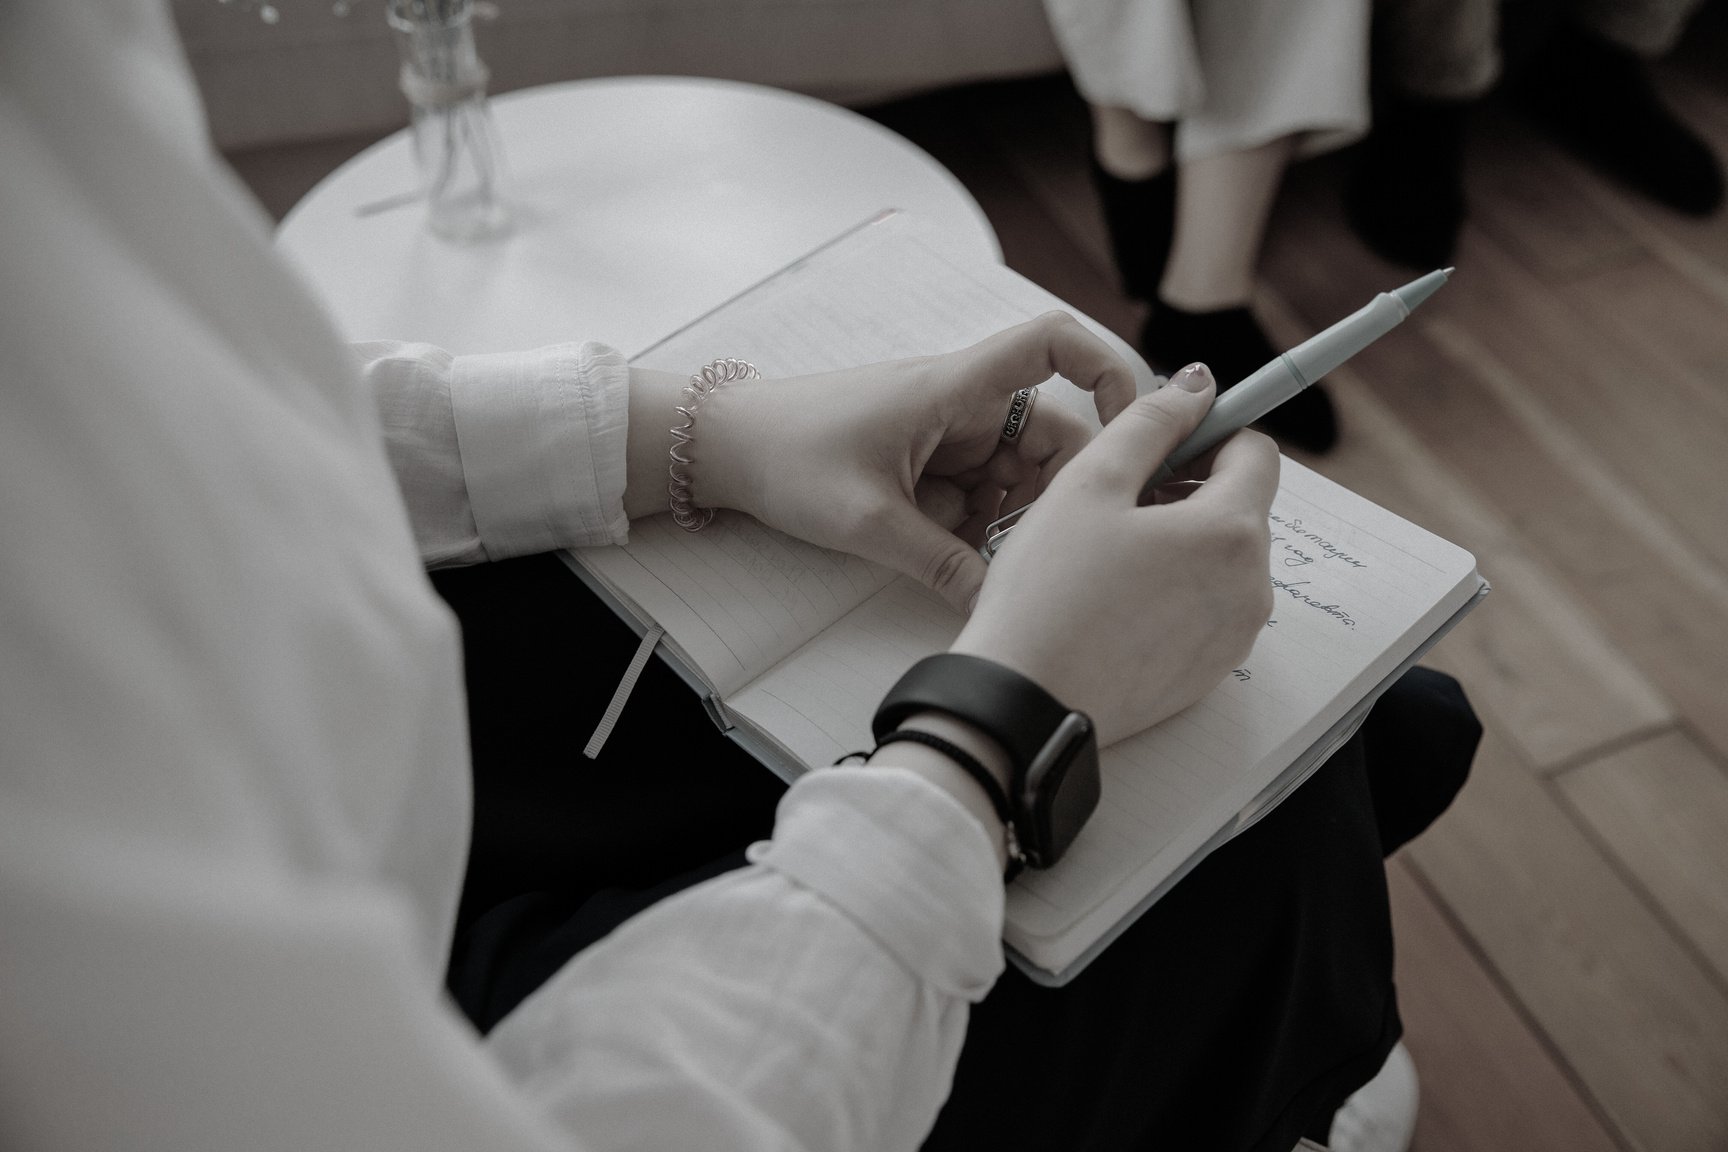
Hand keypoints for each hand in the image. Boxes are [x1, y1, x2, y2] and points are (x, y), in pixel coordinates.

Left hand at [689, 313, 1137, 611]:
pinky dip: (975, 525)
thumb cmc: (787, 456)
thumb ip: (941, 564)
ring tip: (970, 554)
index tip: (1129, 427)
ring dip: (1007, 517)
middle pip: (1050, 433)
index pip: (1052, 344)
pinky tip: (945, 552)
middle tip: (1030, 547)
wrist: (723, 448)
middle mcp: (961, 402)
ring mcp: (946, 432)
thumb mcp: (868, 522)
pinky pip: (979, 492)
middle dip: (1050, 493)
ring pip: (1016, 473)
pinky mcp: (928, 461)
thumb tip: (998, 603)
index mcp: (954, 388)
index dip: (1106, 369)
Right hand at [951, 363, 1278, 745]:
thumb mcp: (1090, 483)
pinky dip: (1173, 590)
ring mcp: (1234, 636)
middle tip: (1116, 500)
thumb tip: (1197, 385)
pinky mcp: (1210, 672)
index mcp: (1231, 531)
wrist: (1024, 701)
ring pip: (1221, 559)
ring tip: (1108, 554)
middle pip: (1240, 507)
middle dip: (1189, 489)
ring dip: (1179, 541)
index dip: (1208, 433)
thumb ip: (1151, 422)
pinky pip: (1206, 608)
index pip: (1256, 452)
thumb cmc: (1048, 592)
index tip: (1159, 443)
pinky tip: (1114, 599)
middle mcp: (1251, 587)